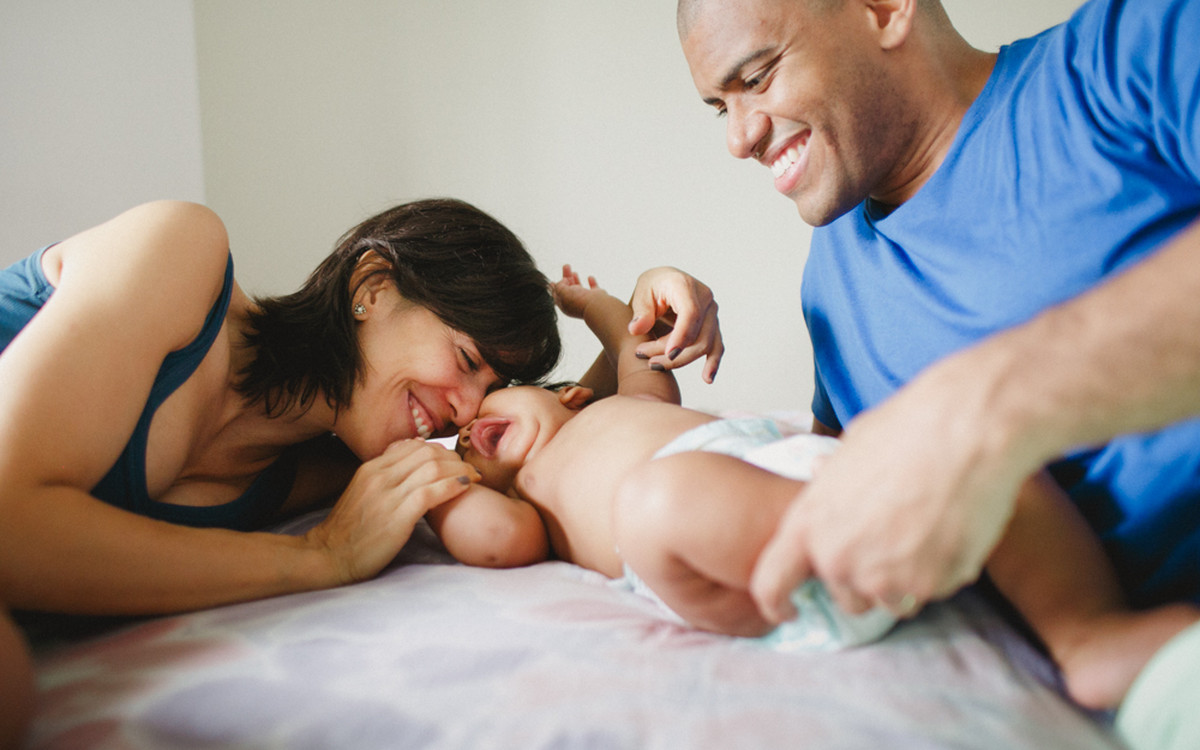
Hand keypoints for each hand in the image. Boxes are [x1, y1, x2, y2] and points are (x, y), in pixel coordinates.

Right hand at [305, 439, 479, 583]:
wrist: (328, 556)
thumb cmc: (349, 530)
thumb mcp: (363, 492)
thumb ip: (385, 476)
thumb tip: (411, 464)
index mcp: (372, 468)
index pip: (414, 446)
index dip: (440, 450)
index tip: (454, 461)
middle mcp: (380, 476)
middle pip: (427, 453)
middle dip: (454, 458)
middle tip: (470, 468)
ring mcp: (388, 495)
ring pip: (433, 468)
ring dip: (459, 469)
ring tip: (474, 477)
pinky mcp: (397, 516)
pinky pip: (431, 492)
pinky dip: (453, 485)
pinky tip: (466, 486)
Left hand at [552, 264, 605, 318]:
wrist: (595, 305)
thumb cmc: (578, 301)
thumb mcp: (562, 292)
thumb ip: (559, 286)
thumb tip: (563, 280)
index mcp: (565, 305)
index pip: (558, 296)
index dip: (555, 288)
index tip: (551, 282)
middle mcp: (575, 302)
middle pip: (568, 288)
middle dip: (566, 277)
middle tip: (566, 266)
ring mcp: (586, 299)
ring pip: (579, 287)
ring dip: (575, 279)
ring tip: (573, 272)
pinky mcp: (596, 296)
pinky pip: (594, 287)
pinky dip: (592, 282)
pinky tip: (590, 277)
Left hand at [627, 267, 723, 382]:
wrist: (664, 283)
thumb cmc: (652, 287)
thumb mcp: (642, 293)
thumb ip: (641, 312)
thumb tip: (636, 329)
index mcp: (686, 286)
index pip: (691, 313)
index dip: (682, 335)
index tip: (667, 354)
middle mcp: (704, 298)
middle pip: (697, 334)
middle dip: (671, 351)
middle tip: (642, 355)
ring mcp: (711, 313)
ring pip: (705, 344)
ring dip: (681, 360)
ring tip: (654, 365)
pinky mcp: (712, 326)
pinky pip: (716, 346)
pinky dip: (712, 362)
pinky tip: (707, 378)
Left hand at [750, 356, 1029, 620]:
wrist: (964, 428)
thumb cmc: (907, 428)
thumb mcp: (849, 450)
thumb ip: (830, 480)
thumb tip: (819, 472)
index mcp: (808, 523)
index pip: (771, 582)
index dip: (775, 602)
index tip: (788, 611)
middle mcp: (837, 558)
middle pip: (846, 598)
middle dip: (866, 580)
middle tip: (893, 541)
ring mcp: (882, 576)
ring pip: (891, 600)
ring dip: (906, 579)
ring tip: (925, 528)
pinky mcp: (927, 585)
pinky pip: (932, 591)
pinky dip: (942, 572)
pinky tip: (950, 529)